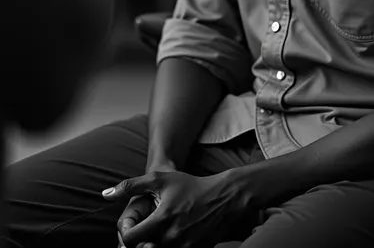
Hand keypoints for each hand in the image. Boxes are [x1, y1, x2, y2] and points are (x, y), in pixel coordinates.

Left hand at [102, 166, 248, 247]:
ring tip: (153, 237)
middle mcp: (172, 238)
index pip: (129, 241)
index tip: (131, 227)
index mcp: (161, 220)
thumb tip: (104, 194)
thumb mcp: (160, 179)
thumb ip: (130, 185)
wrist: (222, 198)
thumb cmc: (189, 186)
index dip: (125, 235)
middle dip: (138, 244)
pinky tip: (167, 239)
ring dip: (151, 247)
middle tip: (141, 235)